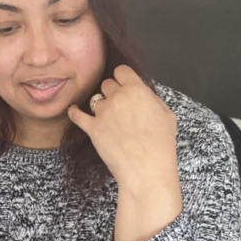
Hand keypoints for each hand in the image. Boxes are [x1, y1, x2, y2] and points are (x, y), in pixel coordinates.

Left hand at [67, 65, 177, 188]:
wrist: (146, 169)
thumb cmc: (161, 145)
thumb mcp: (167, 115)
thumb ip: (152, 99)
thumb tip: (142, 94)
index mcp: (137, 90)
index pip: (121, 71)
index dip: (122, 78)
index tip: (123, 85)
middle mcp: (118, 97)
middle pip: (107, 84)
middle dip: (112, 93)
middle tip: (119, 107)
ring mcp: (103, 112)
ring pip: (95, 100)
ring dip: (100, 107)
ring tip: (108, 119)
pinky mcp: (92, 128)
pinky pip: (77, 115)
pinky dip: (74, 112)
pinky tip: (73, 110)